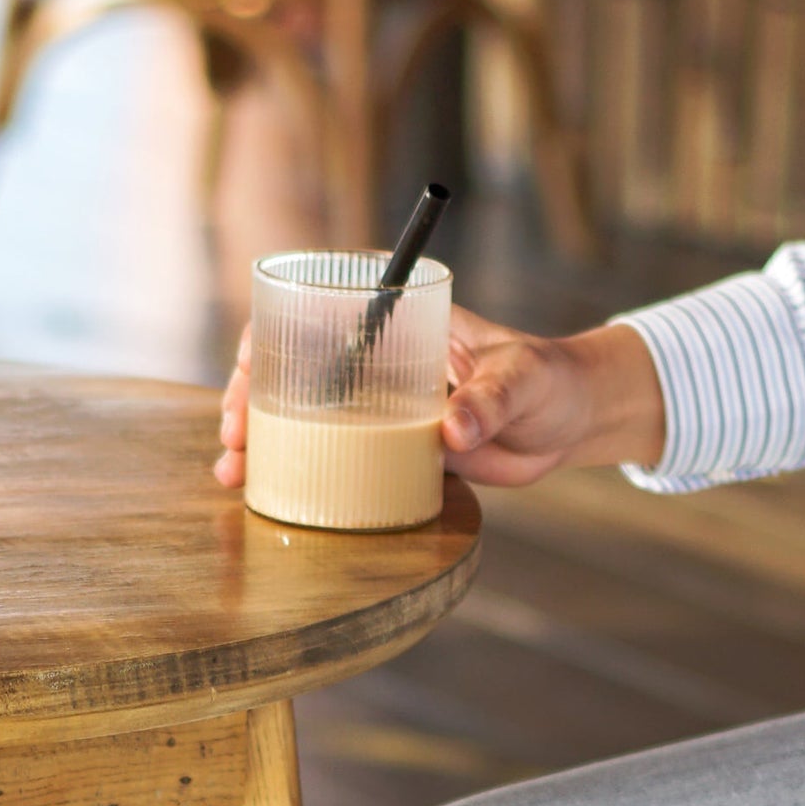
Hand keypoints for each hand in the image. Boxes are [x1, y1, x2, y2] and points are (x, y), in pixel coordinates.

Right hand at [213, 306, 665, 489]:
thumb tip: (454, 429)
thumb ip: (492, 399)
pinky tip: (266, 496)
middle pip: (293, 368)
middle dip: (250, 399)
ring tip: (234, 472)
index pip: (315, 309)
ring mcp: (379, 405)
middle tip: (233, 437)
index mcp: (397, 317)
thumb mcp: (523, 378)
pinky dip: (300, 474)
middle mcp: (377, 358)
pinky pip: (337, 458)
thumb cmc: (548, 378)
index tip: (249, 371)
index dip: (270, 337)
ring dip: (263, 442)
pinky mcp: (392, 448)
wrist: (571, 422)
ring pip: (306, 416)